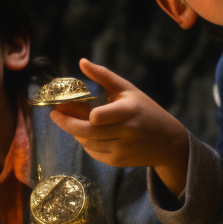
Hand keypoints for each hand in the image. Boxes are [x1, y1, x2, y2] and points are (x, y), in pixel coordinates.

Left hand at [49, 59, 189, 195]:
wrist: (168, 142)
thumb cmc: (145, 110)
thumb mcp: (128, 90)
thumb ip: (104, 76)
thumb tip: (81, 62)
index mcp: (130, 110)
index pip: (99, 117)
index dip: (83, 114)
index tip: (64, 105)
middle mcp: (127, 132)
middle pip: (87, 132)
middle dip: (66, 123)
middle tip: (54, 114)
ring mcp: (123, 149)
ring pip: (87, 143)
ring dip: (75, 132)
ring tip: (71, 121)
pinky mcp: (119, 161)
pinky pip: (93, 153)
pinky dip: (85, 143)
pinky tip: (85, 134)